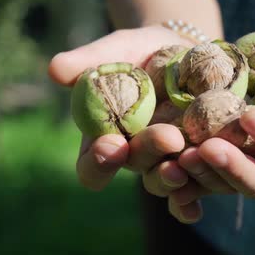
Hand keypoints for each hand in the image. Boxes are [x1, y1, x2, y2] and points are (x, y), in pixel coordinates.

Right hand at [48, 26, 200, 221]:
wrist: (182, 52)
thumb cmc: (137, 53)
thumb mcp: (115, 51)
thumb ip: (88, 62)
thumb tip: (54, 69)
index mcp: (106, 138)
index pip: (92, 165)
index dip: (98, 162)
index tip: (108, 145)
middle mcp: (135, 157)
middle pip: (136, 167)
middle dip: (150, 154)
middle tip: (168, 137)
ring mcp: (166, 161)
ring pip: (166, 179)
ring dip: (175, 176)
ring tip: (189, 161)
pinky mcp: (197, 160)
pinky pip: (194, 186)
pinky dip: (194, 199)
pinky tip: (199, 204)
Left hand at [171, 44, 254, 218]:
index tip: (249, 115)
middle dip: (232, 168)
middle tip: (206, 149)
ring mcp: (245, 167)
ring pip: (225, 186)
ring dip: (202, 175)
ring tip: (179, 157)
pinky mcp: (217, 164)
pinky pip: (200, 184)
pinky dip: (183, 184)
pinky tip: (165, 171)